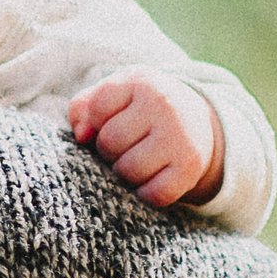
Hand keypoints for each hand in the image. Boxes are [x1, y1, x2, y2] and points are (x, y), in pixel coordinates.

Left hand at [66, 68, 224, 208]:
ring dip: (125, 174)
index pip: (97, 109)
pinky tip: (152, 179)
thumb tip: (82, 136)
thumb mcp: (115, 94)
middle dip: (108, 151)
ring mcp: (179, 137)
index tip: (109, 123)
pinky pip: (154, 194)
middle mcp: (163, 105)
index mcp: (140, 83)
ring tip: (136, 162)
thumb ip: (84, 108)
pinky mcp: (190, 167)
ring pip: (129, 171)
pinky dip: (146, 193)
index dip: (95, 124)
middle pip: (109, 143)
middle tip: (124, 147)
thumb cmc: (141, 108)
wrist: (194, 119)